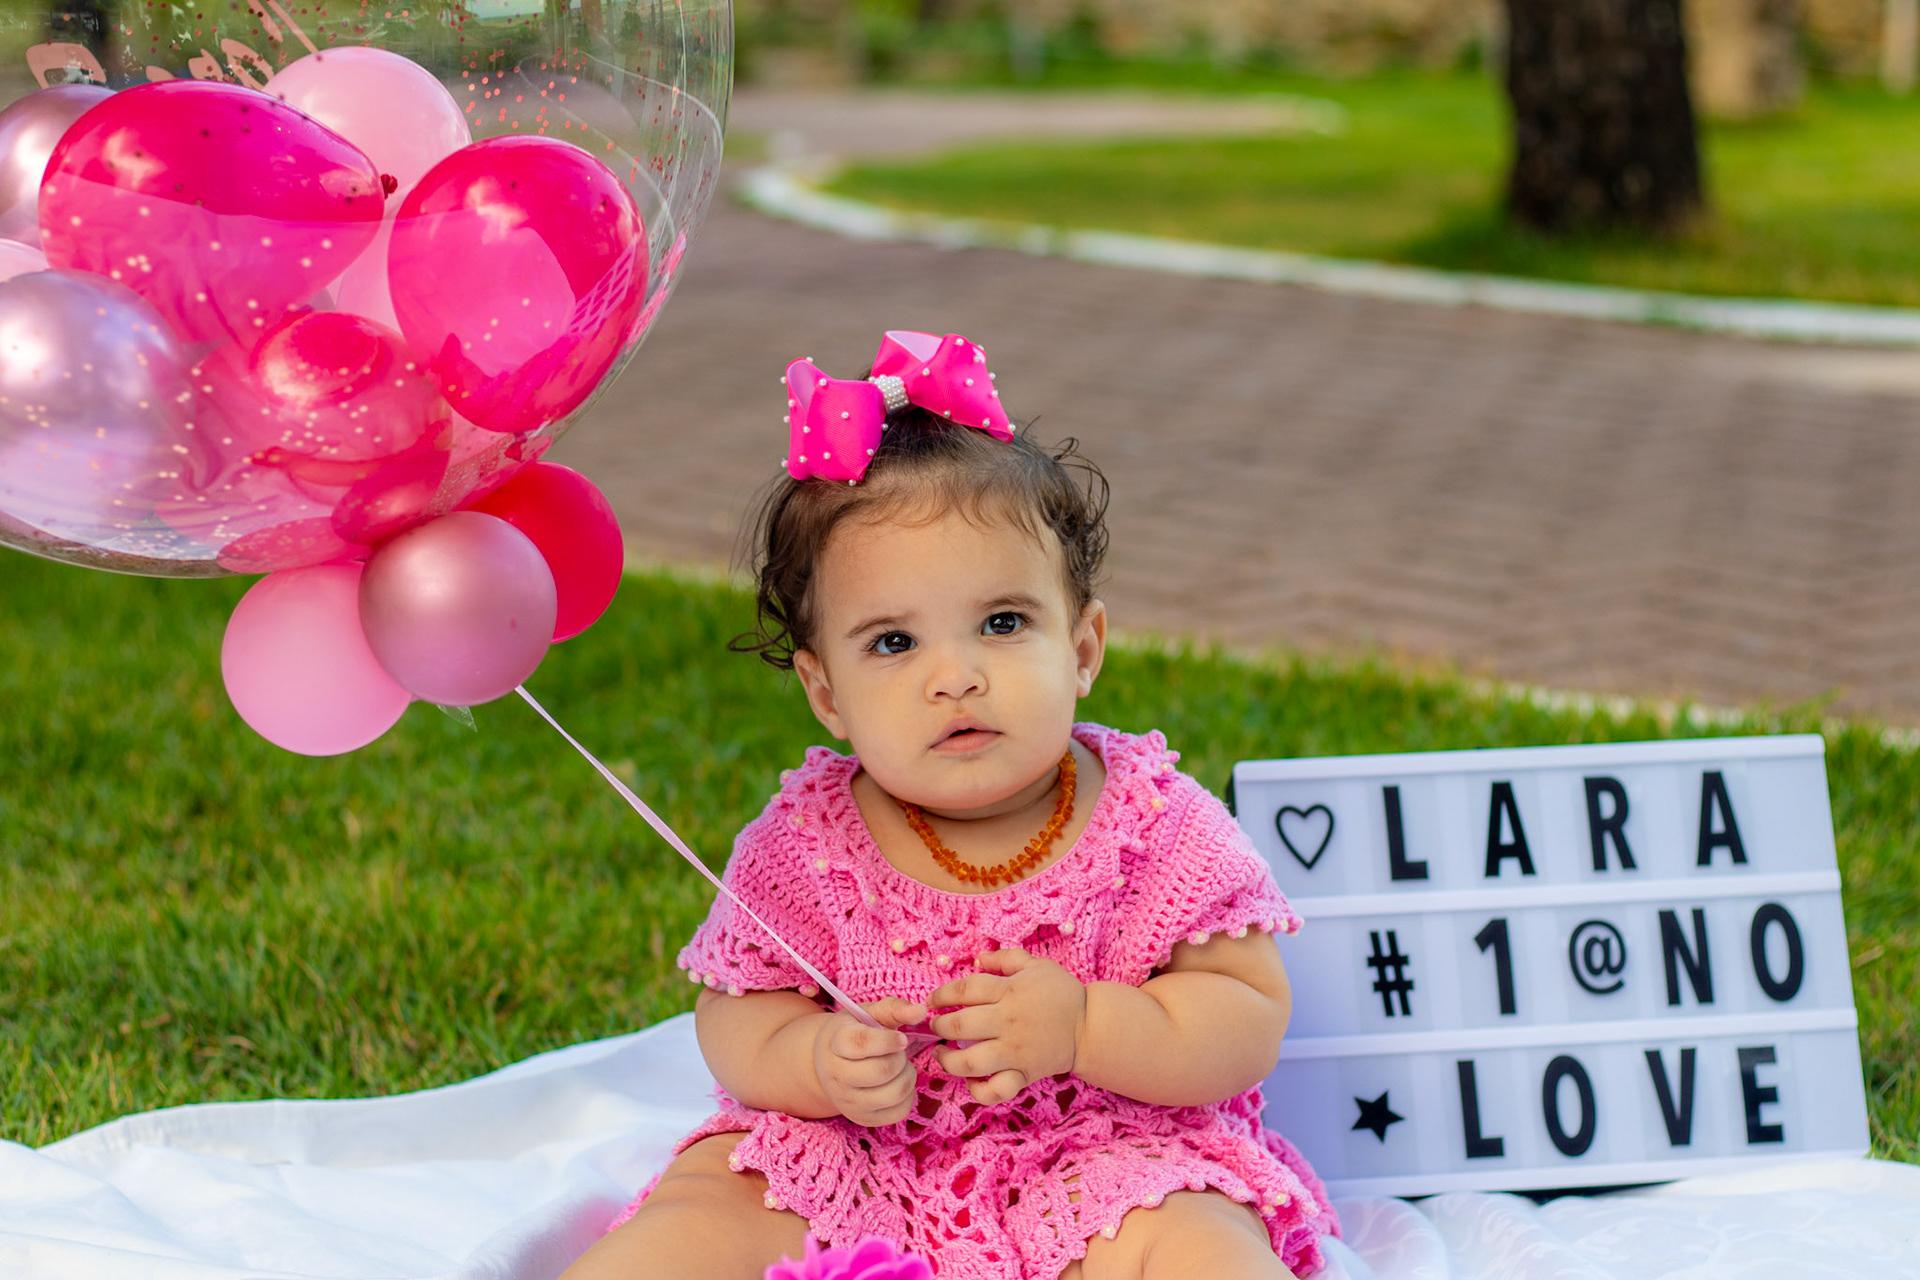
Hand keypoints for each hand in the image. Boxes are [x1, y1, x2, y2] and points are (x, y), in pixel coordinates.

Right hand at [812, 997, 926, 1126]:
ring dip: (907, 1076)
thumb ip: (894, 1008)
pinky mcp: (863, 1119)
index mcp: (835, 1043)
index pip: (861, 1044)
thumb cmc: (855, 1033)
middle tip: (897, 1051)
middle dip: (900, 1057)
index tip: (901, 1038)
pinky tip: (897, 1082)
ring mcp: (848, 1102)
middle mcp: (836, 1076)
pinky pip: (900, 1111)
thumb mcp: (868, 1014)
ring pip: (894, 1093)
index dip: (888, 1040)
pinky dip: (908, 1095)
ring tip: (899, 1066)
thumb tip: (920, 1011)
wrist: (830, 1064)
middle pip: (882, 1070)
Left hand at [927, 948, 1086, 1104]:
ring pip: (970, 1061)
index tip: (933, 1001)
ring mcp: (1014, 1052)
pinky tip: (970, 1080)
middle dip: (939, 1026)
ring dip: (948, 1060)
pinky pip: (996, 1090)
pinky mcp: (1023, 1074)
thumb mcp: (1036, 965)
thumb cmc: (1061, 993)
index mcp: (1010, 992)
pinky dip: (979, 1090)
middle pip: (960, 1025)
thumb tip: (979, 957)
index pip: (965, 990)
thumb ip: (1006, 958)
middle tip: (935, 1026)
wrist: (1090, 1027)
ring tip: (941, 1055)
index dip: (942, 995)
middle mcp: (1008, 1022)